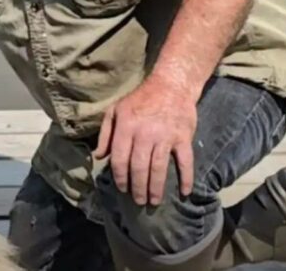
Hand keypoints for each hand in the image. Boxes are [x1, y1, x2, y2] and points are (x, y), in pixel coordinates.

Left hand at [93, 80, 197, 205]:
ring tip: (154, 201)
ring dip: (156, 188)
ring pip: (158, 168)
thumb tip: (99, 156)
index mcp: (126, 126)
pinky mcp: (183, 137)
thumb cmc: (140, 99)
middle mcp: (144, 133)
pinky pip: (185, 161)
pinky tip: (184, 191)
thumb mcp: (116, 110)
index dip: (120, 177)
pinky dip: (186, 178)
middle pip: (138, 167)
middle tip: (138, 200)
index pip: (119, 158)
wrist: (171, 85)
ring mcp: (165, 136)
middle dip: (137, 188)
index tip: (122, 189)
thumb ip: (105, 133)